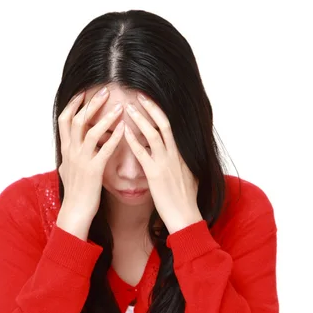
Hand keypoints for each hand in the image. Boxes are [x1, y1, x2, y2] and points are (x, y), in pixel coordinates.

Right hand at [58, 87, 124, 225]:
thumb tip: (68, 147)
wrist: (75, 213)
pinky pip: (104, 150)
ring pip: (90, 132)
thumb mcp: (68, 169)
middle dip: (91, 104)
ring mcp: (81, 161)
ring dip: (106, 117)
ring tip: (119, 106)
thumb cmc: (75, 192)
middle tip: (105, 91)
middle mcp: (71, 152)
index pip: (64, 120)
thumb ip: (69, 155)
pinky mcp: (93, 171)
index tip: (84, 92)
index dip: (73, 104)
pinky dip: (114, 138)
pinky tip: (124, 129)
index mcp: (65, 149)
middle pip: (77, 120)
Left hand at [123, 93, 202, 233]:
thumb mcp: (188, 176)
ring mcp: (166, 163)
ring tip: (128, 107)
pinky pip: (143, 153)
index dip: (159, 112)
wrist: (186, 218)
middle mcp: (175, 154)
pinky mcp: (156, 174)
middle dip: (151, 107)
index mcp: (182, 154)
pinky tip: (124, 132)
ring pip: (153, 133)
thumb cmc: (185, 201)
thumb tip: (176, 155)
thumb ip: (180, 162)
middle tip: (138, 94)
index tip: (150, 101)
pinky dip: (133, 140)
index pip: (171, 127)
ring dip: (141, 118)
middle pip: (164, 123)